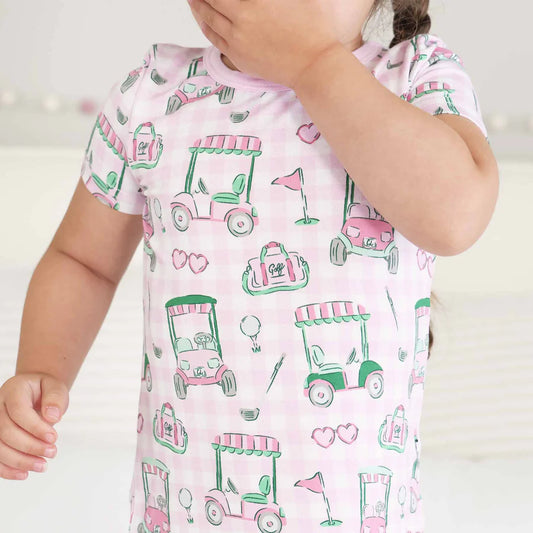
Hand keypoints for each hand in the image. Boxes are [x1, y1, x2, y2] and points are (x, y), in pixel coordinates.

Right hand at [0, 373, 68, 479]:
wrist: (35, 393)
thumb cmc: (45, 391)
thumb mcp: (55, 387)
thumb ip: (55, 399)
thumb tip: (52, 417)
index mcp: (13, 390)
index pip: (18, 411)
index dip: (35, 427)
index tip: (53, 438)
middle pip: (6, 431)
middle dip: (30, 446)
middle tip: (52, 452)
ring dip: (20, 461)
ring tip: (43, 466)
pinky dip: (7, 469)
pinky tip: (24, 474)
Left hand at [187, 0, 341, 89]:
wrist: (314, 65)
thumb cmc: (314, 30)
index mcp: (256, 1)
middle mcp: (241, 19)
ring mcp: (237, 41)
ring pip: (207, 18)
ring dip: (197, 5)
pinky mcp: (239, 57)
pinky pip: (214, 38)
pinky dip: (204, 25)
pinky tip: (202, 17)